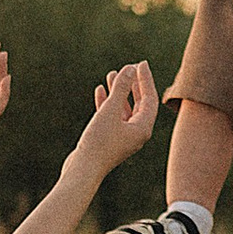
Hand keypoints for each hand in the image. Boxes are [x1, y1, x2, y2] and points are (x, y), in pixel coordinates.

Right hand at [68, 62, 160, 177]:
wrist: (82, 170)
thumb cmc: (99, 142)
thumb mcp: (110, 111)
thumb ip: (121, 89)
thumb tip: (130, 69)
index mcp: (143, 128)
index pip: (150, 98)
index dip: (145, 79)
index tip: (140, 63)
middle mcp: (136, 133)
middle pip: (139, 103)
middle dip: (134, 84)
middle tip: (130, 66)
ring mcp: (122, 137)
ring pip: (124, 109)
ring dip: (118, 92)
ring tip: (112, 74)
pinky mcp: (109, 140)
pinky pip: (112, 117)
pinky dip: (107, 103)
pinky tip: (100, 90)